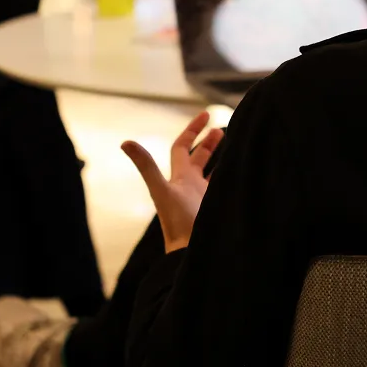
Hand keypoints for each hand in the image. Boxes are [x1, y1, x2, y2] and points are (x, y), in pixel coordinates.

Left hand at [122, 112, 224, 252]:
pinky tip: (241, 171)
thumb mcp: (161, 190)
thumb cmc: (177, 222)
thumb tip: (125, 142)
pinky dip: (231, 175)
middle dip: (209, 141)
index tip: (206, 114)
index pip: (183, 147)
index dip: (192, 130)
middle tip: (222, 128)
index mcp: (179, 177)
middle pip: (199, 158)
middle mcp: (191, 185)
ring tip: (235, 146)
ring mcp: (204, 196)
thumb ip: (146, 166)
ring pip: (214, 171)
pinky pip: (225, 185)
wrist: (190, 252)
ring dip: (222, 158)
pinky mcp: (217, 205)